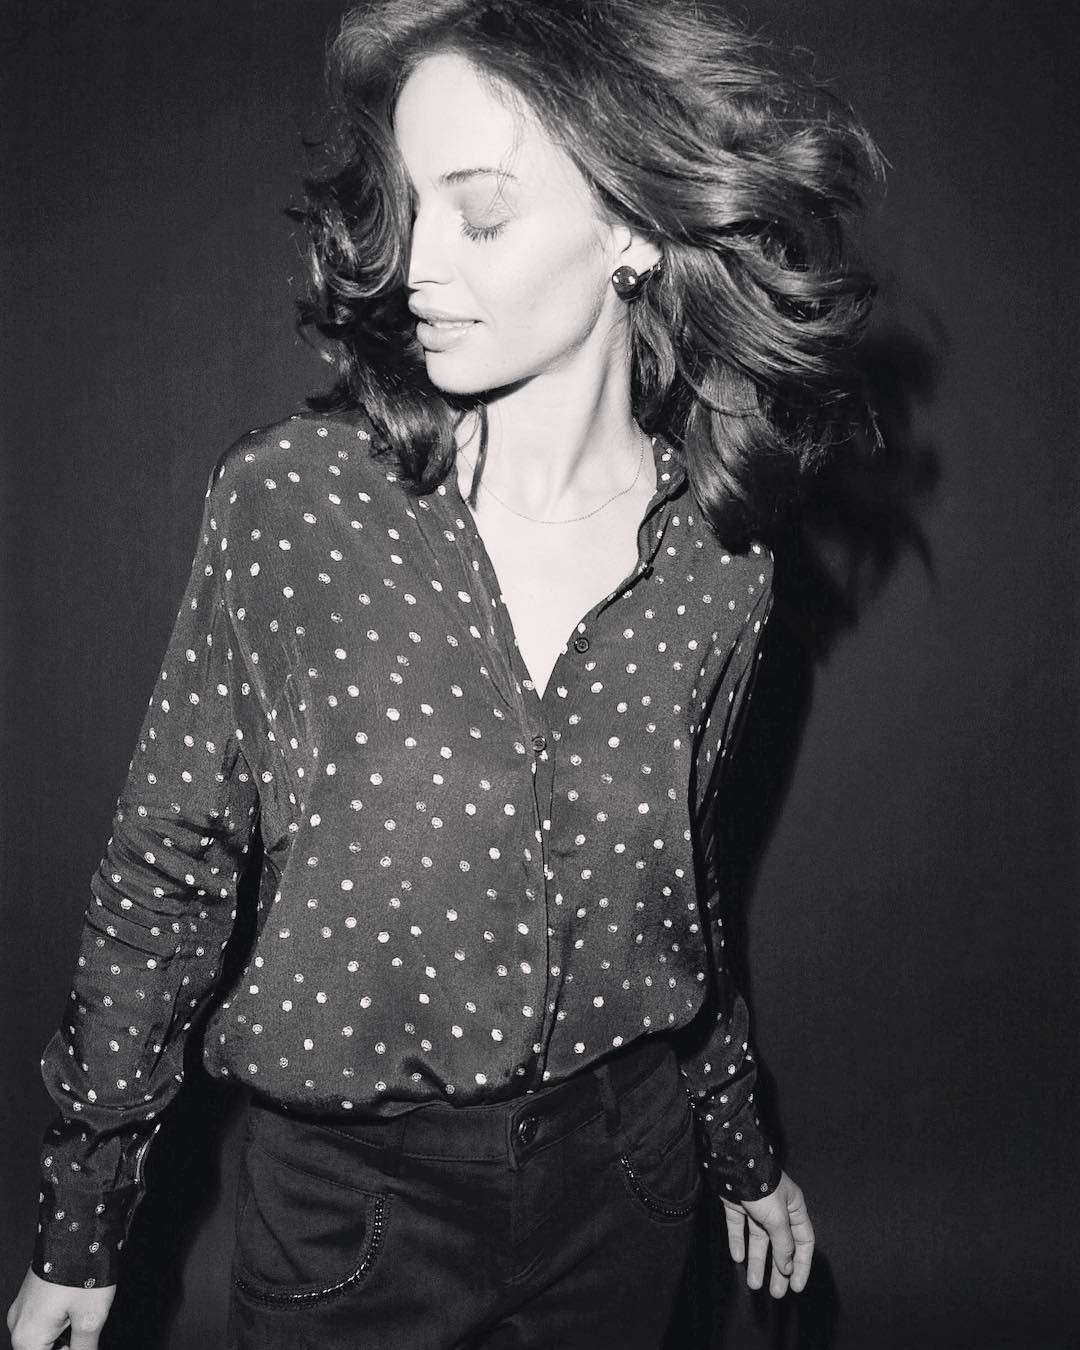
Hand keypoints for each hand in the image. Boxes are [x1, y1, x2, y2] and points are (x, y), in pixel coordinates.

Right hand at [6, 1268, 114, 1349]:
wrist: (78, 1226)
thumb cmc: (82, 1269)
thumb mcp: (90, 1318)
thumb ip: (84, 1349)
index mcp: (27, 1338)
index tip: (83, 1345)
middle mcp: (18, 1325)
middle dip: (67, 1346)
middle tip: (86, 1333)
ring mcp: (23, 1307)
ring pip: (45, 1338)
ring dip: (66, 1337)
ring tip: (86, 1317)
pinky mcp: (32, 1294)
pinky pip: (44, 1320)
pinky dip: (63, 1322)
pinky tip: (80, 1310)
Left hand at [721, 1170, 813, 1297]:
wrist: (734, 1163)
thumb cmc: (762, 1186)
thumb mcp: (778, 1218)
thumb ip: (784, 1244)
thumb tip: (787, 1267)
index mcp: (794, 1207)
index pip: (803, 1241)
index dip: (801, 1265)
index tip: (796, 1286)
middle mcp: (777, 1208)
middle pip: (780, 1244)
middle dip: (778, 1269)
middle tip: (776, 1293)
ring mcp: (755, 1206)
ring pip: (758, 1239)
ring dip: (757, 1261)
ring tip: (754, 1284)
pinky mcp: (736, 1204)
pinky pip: (738, 1227)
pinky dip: (737, 1242)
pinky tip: (737, 1258)